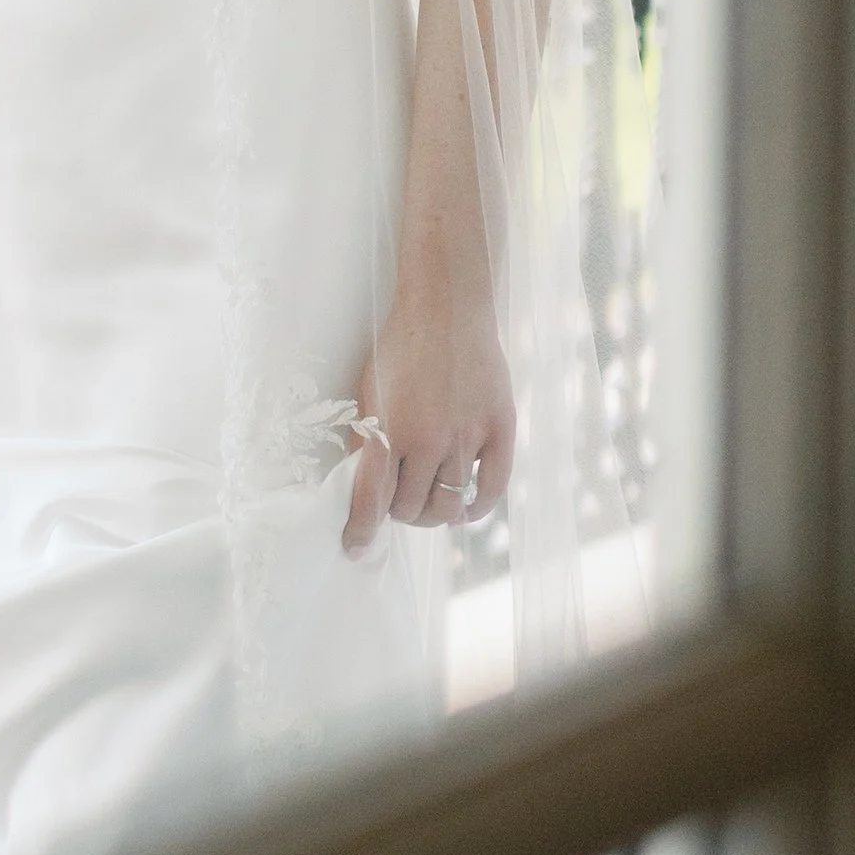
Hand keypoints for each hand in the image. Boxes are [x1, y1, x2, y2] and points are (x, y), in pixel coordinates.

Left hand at [343, 281, 512, 555]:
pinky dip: (475, 510)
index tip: (354, 547)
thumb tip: (364, 487)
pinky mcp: (501, 430)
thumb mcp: (368, 391)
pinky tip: (463, 508)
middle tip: (397, 504)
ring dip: (433, 514)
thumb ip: (367, 440)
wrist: (447, 307)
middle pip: (411, 510)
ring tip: (427, 503)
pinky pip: (492, 491)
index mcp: (389, 429)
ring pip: (449, 507)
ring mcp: (468, 437)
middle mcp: (429, 440)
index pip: (371, 501)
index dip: (360, 531)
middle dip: (398, 514)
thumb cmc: (400, 347)